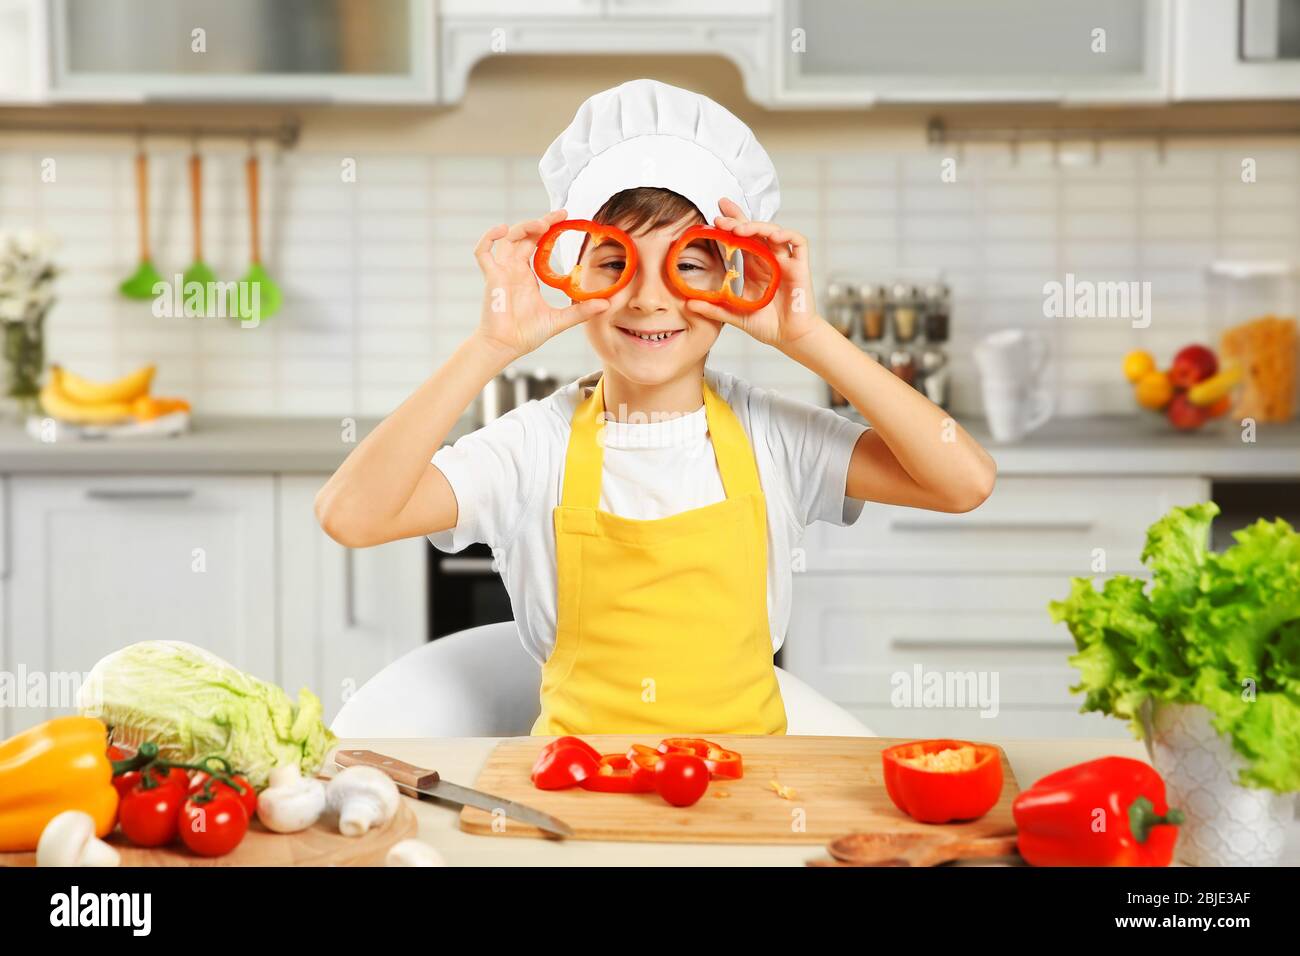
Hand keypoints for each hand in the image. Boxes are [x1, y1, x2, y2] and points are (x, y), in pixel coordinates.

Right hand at [473, 209, 608, 358]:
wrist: (506, 347)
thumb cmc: (527, 334)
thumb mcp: (560, 320)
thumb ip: (580, 311)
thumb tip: (606, 304)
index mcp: (528, 275)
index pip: (537, 243)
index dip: (549, 228)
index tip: (565, 218)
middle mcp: (514, 269)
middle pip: (524, 235)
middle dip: (541, 222)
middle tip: (560, 214)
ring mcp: (501, 272)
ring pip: (508, 239)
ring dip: (523, 227)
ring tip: (542, 224)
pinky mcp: (491, 278)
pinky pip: (483, 252)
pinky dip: (489, 238)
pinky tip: (503, 230)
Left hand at [684, 197, 823, 351]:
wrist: (790, 338)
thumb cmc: (767, 326)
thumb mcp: (735, 316)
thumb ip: (714, 309)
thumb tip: (688, 304)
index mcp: (753, 267)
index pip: (741, 239)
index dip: (730, 224)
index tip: (714, 216)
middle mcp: (769, 260)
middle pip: (755, 230)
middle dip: (738, 219)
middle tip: (721, 216)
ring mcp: (785, 262)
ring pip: (773, 232)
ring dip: (757, 226)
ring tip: (740, 228)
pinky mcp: (800, 267)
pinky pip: (798, 243)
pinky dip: (787, 234)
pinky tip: (774, 236)